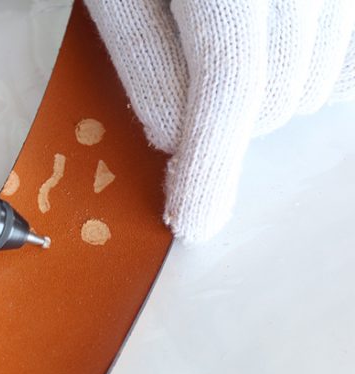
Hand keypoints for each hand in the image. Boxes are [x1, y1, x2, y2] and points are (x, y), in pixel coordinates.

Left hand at [86, 0, 354, 241]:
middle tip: (181, 102)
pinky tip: (257, 49)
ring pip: (311, 84)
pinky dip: (290, 76)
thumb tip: (177, 140)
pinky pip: (332, 56)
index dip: (211, 161)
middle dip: (223, 126)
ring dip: (257, 102)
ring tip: (212, 58)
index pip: (230, 83)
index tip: (193, 220)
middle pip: (275, 94)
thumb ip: (144, 59)